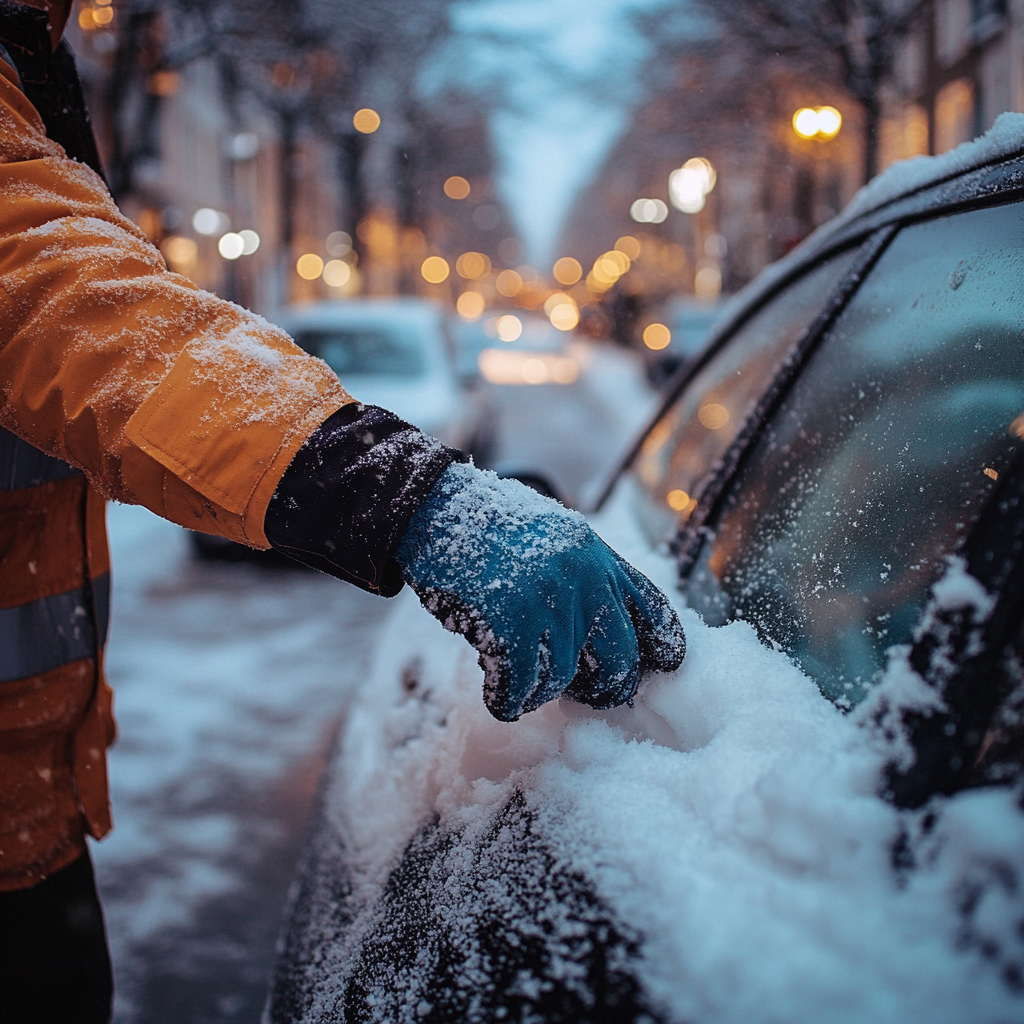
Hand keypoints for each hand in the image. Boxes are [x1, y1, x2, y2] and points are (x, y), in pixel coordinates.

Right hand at [393, 464, 685, 720]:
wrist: (431, 504)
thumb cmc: (486, 524)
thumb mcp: (550, 533)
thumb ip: (582, 571)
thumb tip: (603, 631)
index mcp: (595, 552)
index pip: (651, 607)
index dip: (663, 646)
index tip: (660, 668)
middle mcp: (582, 574)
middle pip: (619, 657)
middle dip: (605, 687)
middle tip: (584, 693)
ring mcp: (546, 596)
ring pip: (564, 677)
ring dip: (540, 692)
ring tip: (521, 687)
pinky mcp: (508, 617)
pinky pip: (521, 684)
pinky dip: (508, 700)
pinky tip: (499, 697)